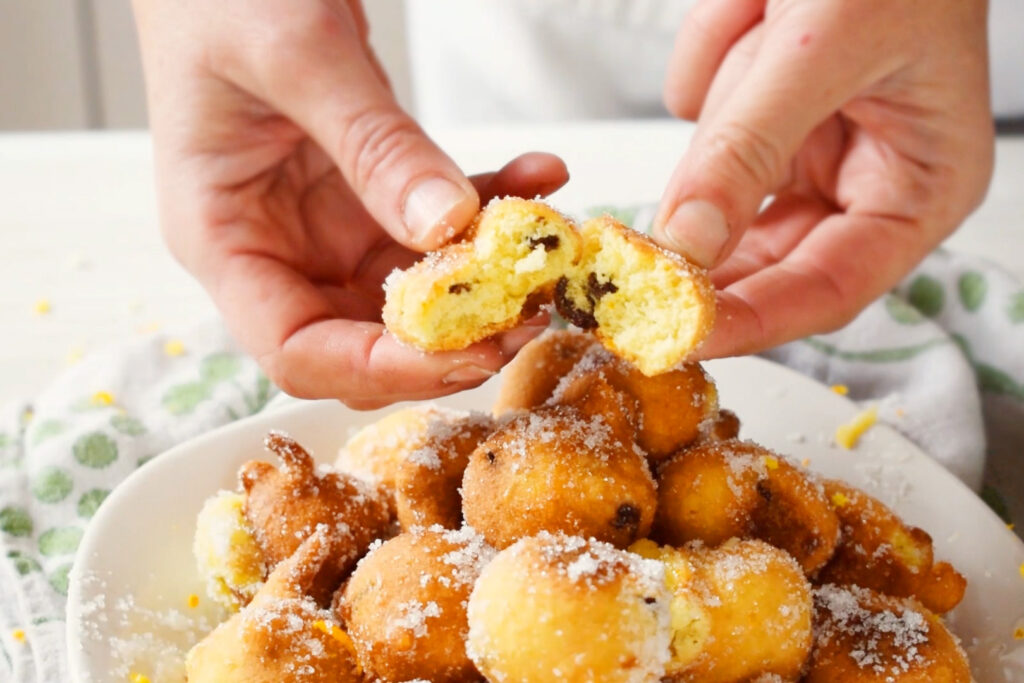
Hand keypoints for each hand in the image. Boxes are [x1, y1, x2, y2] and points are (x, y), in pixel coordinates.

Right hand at [132, 0, 568, 407]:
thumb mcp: (297, 54)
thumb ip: (373, 145)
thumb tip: (448, 228)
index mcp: (223, 238)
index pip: (298, 351)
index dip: (382, 369)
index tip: (467, 351)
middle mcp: (276, 246)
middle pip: (365, 337)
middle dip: (452, 340)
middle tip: (529, 315)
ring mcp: (327, 223)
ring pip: (418, 289)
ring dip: (487, 279)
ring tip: (547, 251)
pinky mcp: (369, 189)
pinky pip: (439, 220)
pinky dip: (490, 204)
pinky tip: (539, 176)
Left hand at [653, 0, 993, 357]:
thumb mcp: (822, 44)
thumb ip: (749, 148)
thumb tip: (684, 247)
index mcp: (913, 191)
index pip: (826, 290)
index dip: (752, 321)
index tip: (675, 335)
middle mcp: (859, 188)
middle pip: (762, 262)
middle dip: (697, 258)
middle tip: (623, 270)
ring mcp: (805, 156)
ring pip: (722, 196)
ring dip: (715, 135)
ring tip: (761, 40)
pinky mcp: (760, 124)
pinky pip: (705, 130)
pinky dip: (715, 71)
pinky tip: (755, 10)